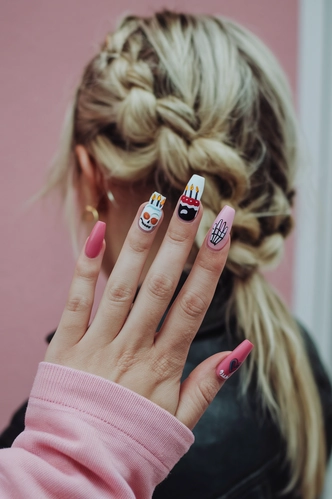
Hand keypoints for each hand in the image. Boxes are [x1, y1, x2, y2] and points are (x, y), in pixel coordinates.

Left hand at [45, 184, 249, 429]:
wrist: (81, 467)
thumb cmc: (136, 441)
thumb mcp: (181, 420)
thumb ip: (209, 383)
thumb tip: (240, 349)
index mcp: (164, 365)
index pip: (193, 303)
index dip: (211, 262)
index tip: (223, 226)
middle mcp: (132, 348)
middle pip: (161, 285)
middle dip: (180, 239)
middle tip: (192, 198)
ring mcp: (97, 344)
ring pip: (123, 286)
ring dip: (140, 244)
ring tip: (155, 205)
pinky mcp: (65, 345)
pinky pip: (76, 301)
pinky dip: (85, 268)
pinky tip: (94, 233)